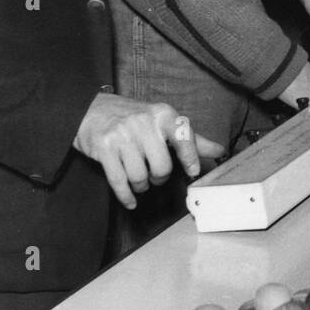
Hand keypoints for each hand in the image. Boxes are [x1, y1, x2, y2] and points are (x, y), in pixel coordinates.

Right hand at [73, 92, 222, 209]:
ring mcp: (122, 135)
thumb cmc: (132, 117)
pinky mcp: (104, 148)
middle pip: (162, 166)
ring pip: (140, 176)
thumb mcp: (162, 121)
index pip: (183, 137)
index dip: (190, 158)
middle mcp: (143, 122)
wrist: (90, 110)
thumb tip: (219, 150)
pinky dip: (126, 196)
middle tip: (156, 175)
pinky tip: (130, 200)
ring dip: (142, 185)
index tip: (193, 171)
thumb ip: (190, 138)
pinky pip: (119, 181)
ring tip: (140, 180)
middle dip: (160, 178)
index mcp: (162, 114)